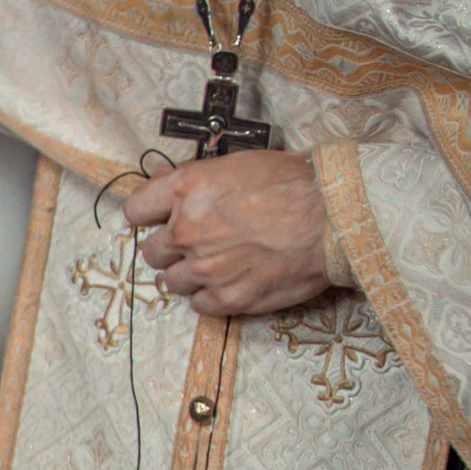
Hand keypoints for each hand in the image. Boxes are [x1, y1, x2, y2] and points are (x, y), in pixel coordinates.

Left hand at [118, 148, 336, 319]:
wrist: (334, 216)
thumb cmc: (295, 184)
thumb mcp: (238, 164)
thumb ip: (196, 179)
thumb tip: (166, 186)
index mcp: (186, 190)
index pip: (136, 210)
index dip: (149, 216)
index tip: (159, 220)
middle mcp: (187, 230)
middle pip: (152, 252)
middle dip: (170, 249)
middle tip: (198, 244)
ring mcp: (206, 267)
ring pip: (173, 282)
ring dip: (190, 274)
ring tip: (219, 264)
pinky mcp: (228, 298)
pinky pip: (199, 305)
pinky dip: (211, 296)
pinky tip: (232, 281)